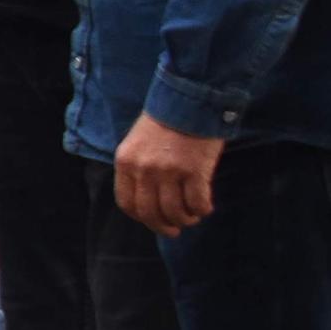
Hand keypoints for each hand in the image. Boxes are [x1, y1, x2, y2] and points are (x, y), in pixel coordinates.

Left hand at [114, 113, 222, 234]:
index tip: (153, 222)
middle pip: (149, 212)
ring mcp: (168, 171)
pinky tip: (205, 207)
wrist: (190, 99)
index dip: (141, 218)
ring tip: (192, 217)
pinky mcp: (194, 171)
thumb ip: (138, 168)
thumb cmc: (165, 121)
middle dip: (163, 226)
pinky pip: (197, 203)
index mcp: (125, 162)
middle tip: (174, 230)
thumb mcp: (138, 142)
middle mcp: (144, 169)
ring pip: (174, 212)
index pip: (127, 203)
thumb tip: (148, 199)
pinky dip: (202, 210)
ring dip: (185, 220)